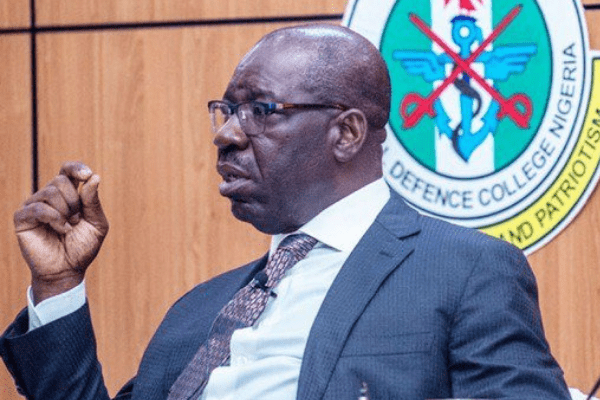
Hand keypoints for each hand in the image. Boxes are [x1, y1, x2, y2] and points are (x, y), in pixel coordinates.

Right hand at [14, 161, 108, 303]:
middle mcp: (50, 197)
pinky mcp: (23, 218)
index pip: (68, 170)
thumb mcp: (96, 224)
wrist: (67, 270)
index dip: (76, 168)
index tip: (86, 175)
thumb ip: (93, 201)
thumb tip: (94, 177)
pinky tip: (61, 230)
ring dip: (65, 211)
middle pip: (61, 180)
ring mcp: (34, 206)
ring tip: (68, 227)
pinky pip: (39, 207)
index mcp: (68, 194)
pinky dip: (54, 219)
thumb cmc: (82, 247)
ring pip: (50, 192)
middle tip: (76, 219)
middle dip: (75, 201)